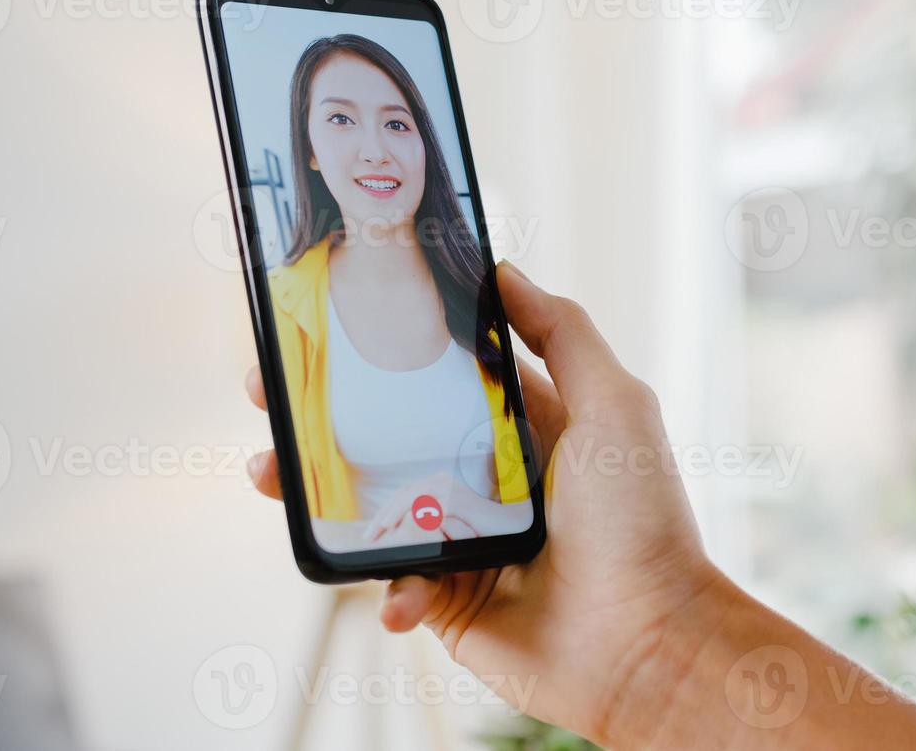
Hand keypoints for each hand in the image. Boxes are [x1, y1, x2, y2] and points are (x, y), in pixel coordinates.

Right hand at [244, 262, 719, 743]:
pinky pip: (392, 584)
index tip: (326, 322)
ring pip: (370, 507)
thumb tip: (503, 272)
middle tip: (268, 392)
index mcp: (523, 426)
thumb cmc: (642, 520)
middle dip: (323, 414)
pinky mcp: (448, 601)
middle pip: (387, 435)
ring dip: (315, 492)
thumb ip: (564, 333)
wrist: (648, 643)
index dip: (385, 350)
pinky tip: (396, 594)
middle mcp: (487, 478)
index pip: (439, 375)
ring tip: (271, 473)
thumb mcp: (615, 405)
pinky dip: (385, 588)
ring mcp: (463, 540)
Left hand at [361, 474, 472, 542]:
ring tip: (381, 531)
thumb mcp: (445, 523)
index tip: (371, 531)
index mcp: (437, 483)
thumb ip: (427, 518)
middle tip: (369, 535)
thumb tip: (398, 529)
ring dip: (393, 514)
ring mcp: (450, 488)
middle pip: (404, 495)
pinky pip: (429, 507)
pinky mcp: (457, 500)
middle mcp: (442, 481)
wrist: (507, 527)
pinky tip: (402, 529)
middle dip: (383, 514)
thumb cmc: (476, 529)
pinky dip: (413, 517)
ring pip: (413, 498)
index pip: (404, 494)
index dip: (385, 511)